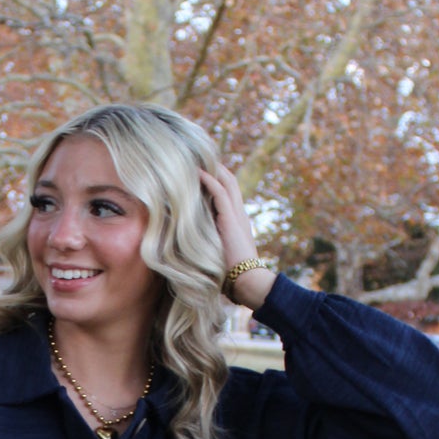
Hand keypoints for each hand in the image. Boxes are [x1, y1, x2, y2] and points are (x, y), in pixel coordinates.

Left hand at [200, 164, 273, 310]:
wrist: (247, 281)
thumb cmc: (232, 275)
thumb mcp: (218, 255)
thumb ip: (209, 246)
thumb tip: (190, 250)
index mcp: (238, 222)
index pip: (228, 194)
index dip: (217, 181)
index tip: (200, 172)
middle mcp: (239, 214)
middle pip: (229, 182)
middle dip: (216, 169)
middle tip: (198, 158)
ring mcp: (237, 214)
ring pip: (227, 182)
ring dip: (212, 169)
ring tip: (196, 159)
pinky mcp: (231, 218)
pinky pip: (219, 192)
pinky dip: (208, 180)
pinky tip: (196, 172)